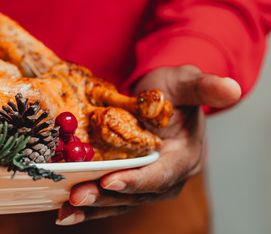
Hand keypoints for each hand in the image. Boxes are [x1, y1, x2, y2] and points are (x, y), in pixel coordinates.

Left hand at [57, 65, 240, 224]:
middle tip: (76, 196)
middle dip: (106, 197)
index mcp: (184, 156)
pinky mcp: (127, 182)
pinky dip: (88, 206)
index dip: (136, 180)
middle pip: (136, 194)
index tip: (110, 181)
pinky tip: (62, 211)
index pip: (161, 174)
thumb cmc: (172, 89)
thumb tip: (231, 88)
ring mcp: (146, 182)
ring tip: (64, 211)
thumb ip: (205, 88)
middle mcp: (167, 176)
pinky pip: (108, 198)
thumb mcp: (186, 82)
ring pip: (120, 202)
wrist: (159, 94)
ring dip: (92, 208)